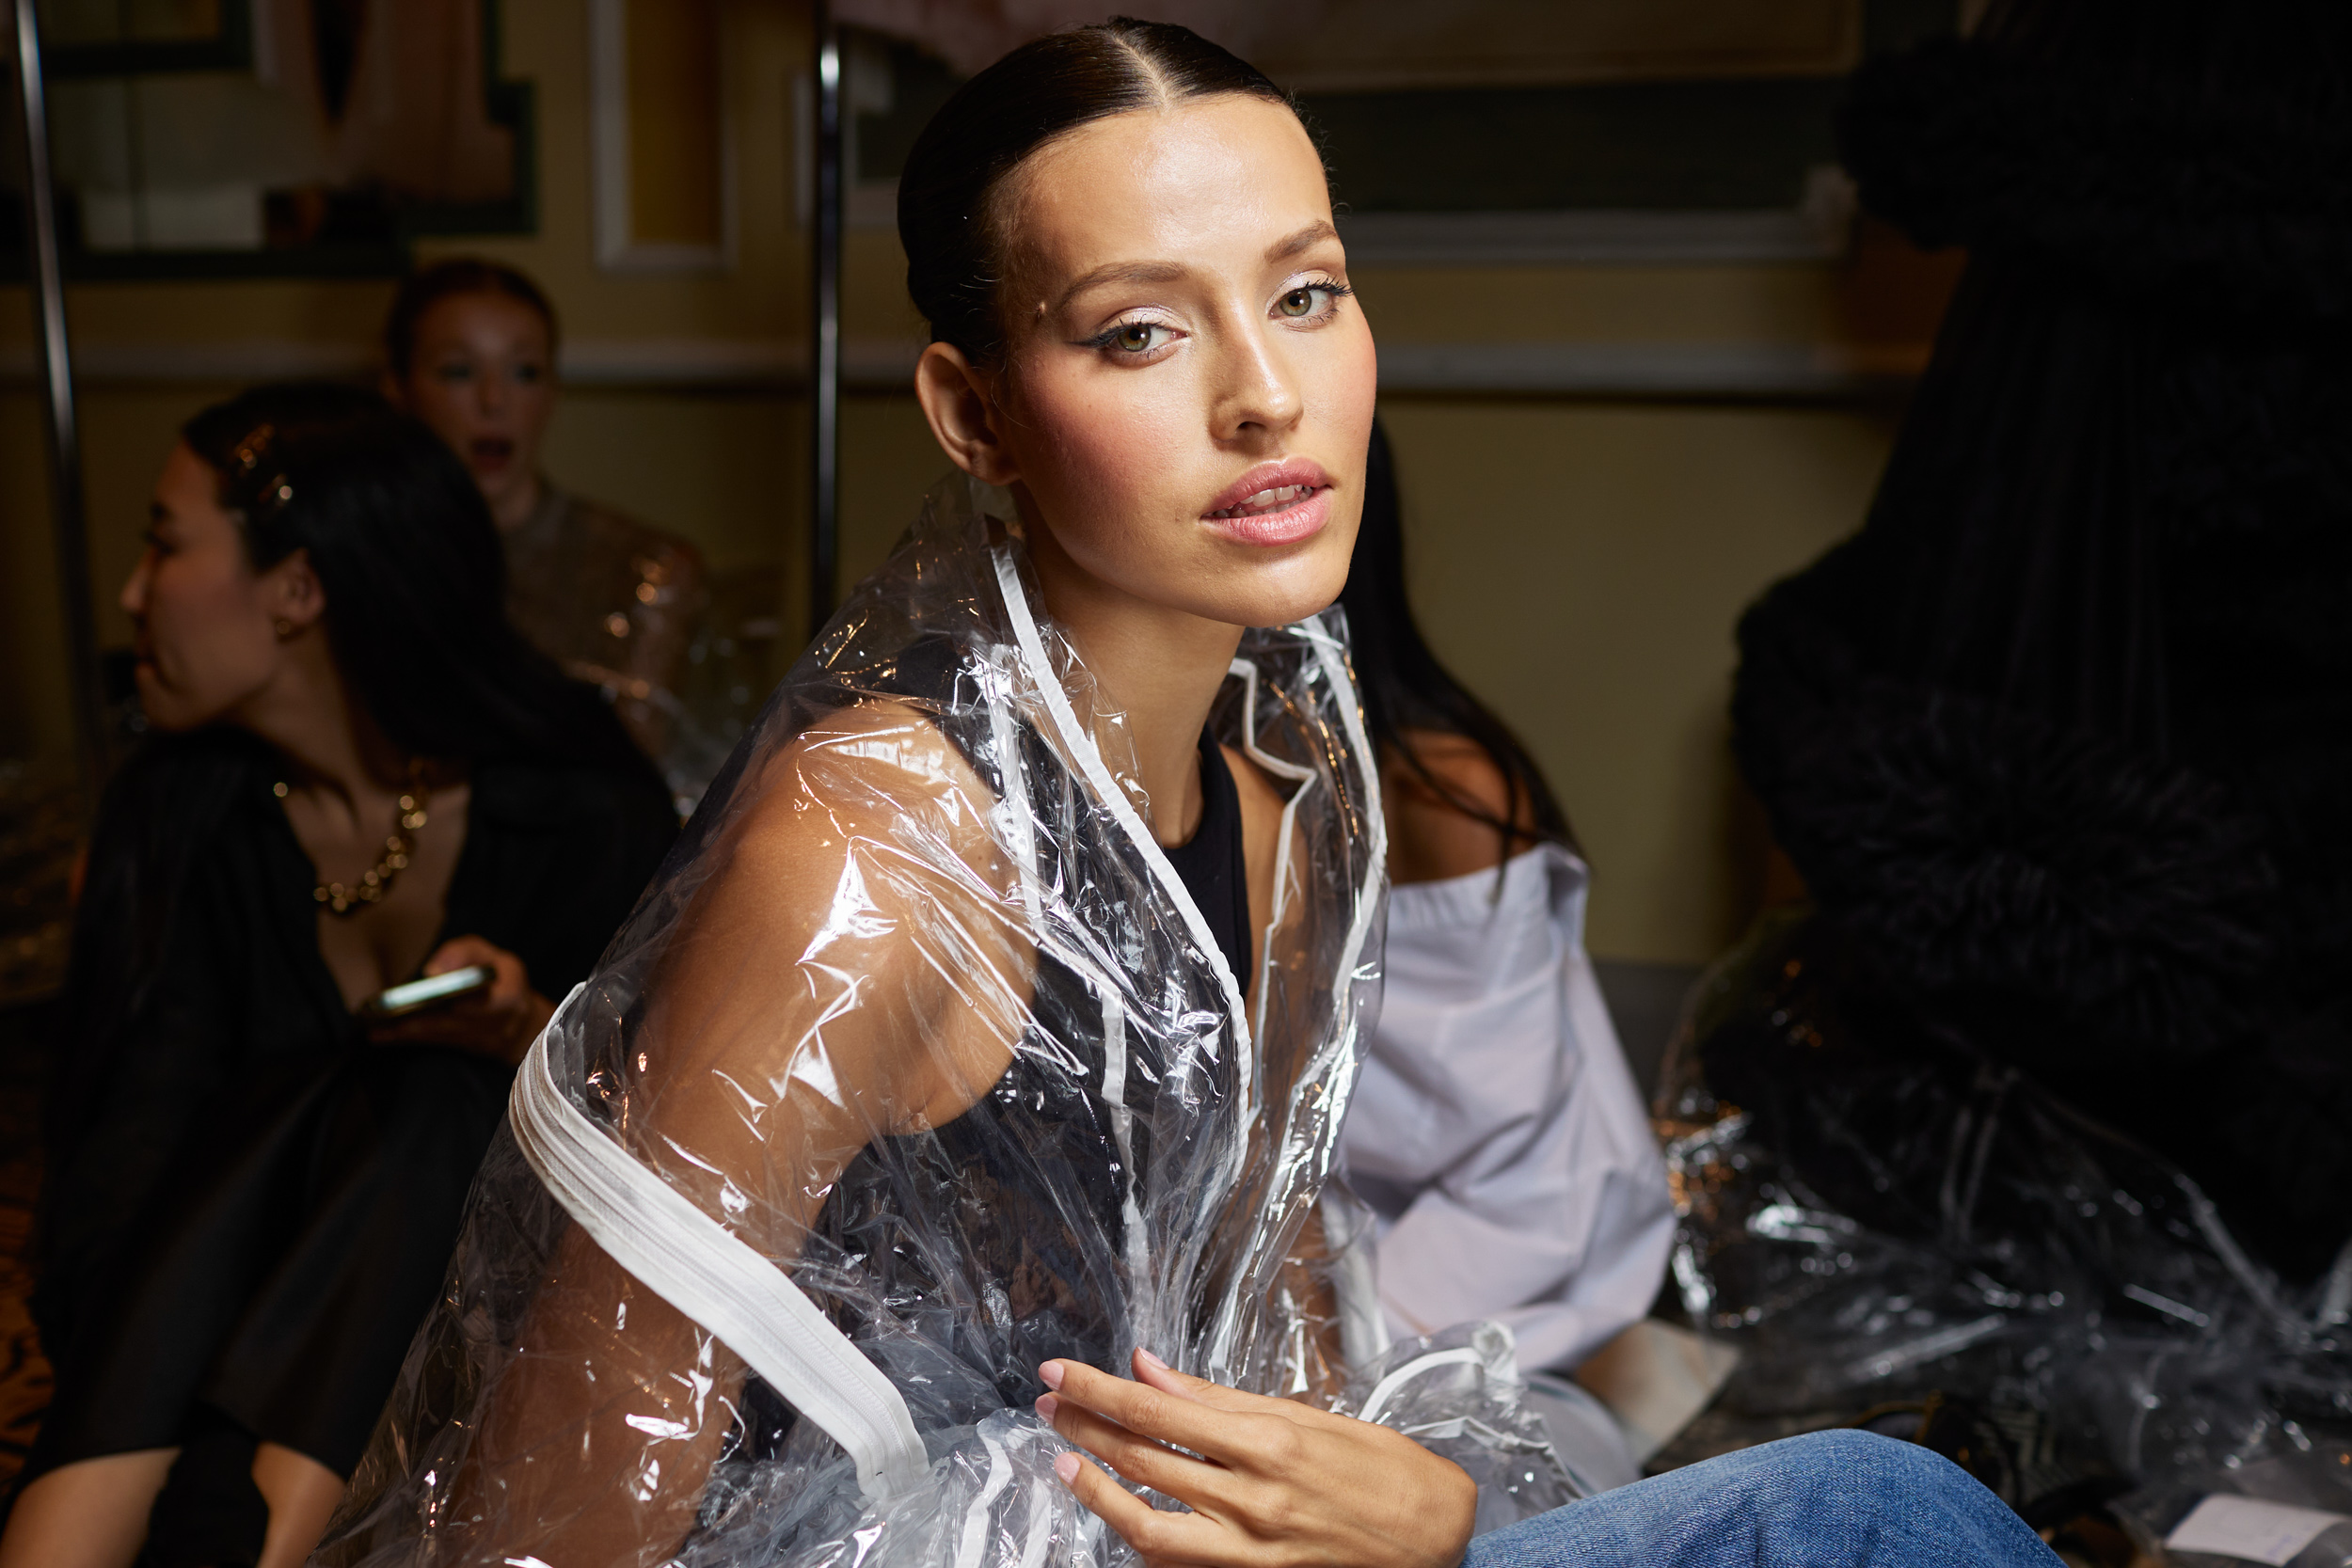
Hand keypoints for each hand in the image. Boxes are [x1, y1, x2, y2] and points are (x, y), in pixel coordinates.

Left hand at [367, 935, 553, 1064]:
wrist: (522, 1024)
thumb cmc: (503, 981)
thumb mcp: (495, 956)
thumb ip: (466, 954)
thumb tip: (433, 971)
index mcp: (507, 998)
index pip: (484, 1002)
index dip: (459, 1001)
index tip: (435, 994)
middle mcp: (492, 1026)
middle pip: (450, 1024)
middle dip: (416, 1021)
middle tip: (384, 1016)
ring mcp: (477, 1043)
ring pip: (437, 1036)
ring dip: (404, 1033)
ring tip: (374, 1026)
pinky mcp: (461, 1051)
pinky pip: (432, 1044)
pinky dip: (407, 1038)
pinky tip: (381, 1034)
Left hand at [1036, 1349, 1476, 1567]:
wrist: (1439, 1542)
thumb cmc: (1385, 1472)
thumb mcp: (1309, 1416)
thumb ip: (1221, 1397)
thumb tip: (1150, 1368)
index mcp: (1269, 1441)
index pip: (1156, 1409)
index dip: (1098, 1389)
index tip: (1060, 1373)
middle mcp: (1252, 1498)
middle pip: (1141, 1459)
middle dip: (1084, 1427)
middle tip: (1049, 1404)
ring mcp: (1248, 1551)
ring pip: (1144, 1525)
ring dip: (1095, 1490)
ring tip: (1065, 1460)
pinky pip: (1176, 1565)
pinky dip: (1139, 1540)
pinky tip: (1117, 1514)